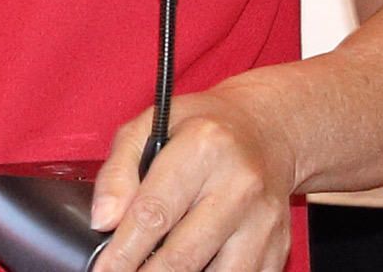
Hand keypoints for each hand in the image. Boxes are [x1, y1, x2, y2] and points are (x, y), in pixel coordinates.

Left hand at [89, 85, 297, 271]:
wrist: (266, 128)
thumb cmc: (205, 127)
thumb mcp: (150, 124)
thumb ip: (118, 169)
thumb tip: (104, 220)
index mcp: (205, 146)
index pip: (154, 214)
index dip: (122, 252)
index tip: (105, 270)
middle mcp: (240, 183)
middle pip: (182, 256)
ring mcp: (264, 218)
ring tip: (158, 269)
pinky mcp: (277, 245)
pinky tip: (196, 268)